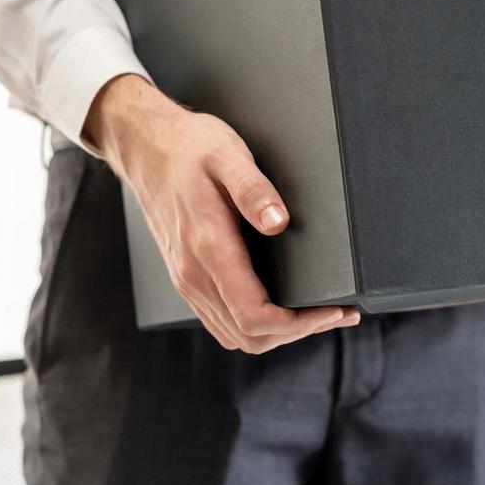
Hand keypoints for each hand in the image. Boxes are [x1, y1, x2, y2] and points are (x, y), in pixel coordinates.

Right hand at [84, 74, 359, 351]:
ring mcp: (187, 280)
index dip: (299, 323)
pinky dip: (256, 327)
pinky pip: (222, 321)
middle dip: (298, 332)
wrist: (145, 148)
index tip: (333, 310)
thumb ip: (253, 190)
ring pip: (236, 335)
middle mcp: (194, 273)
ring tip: (318, 314)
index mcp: (208, 247)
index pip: (255, 314)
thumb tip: (279, 222)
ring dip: (280, 334)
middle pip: (250, 336)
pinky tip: (281, 308)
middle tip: (339, 313)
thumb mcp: (226, 155)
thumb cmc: (188, 148)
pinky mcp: (187, 277)